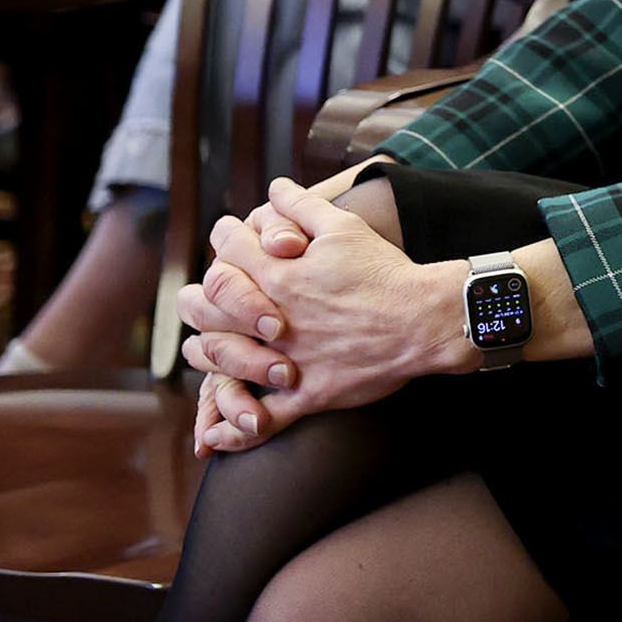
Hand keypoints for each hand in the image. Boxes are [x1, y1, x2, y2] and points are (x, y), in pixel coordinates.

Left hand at [185, 177, 457, 449]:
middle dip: (197, 296)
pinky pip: (260, 419)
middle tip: (200, 294)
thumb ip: (303, 206)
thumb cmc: (385, 271)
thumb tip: (276, 187)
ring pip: (220, 360)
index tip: (229, 236)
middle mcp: (271, 317)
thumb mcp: (344, 227)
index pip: (227, 250)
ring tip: (201, 347)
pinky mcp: (305, 393)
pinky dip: (236, 428)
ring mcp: (285, 358)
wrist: (424, 319)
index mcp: (278, 274)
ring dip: (204, 352)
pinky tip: (218, 433)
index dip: (224, 238)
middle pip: (207, 305)